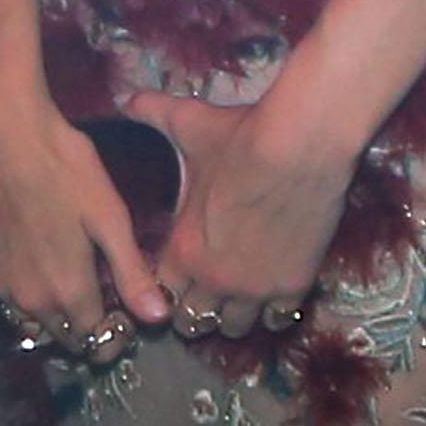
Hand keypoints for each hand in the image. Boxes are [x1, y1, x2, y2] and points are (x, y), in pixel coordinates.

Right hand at [0, 74, 169, 351]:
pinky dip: (27, 288)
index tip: (126, 312)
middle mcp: (27, 300)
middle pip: (63, 335)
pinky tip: (38, 255)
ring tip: (72, 276)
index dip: (116, 331)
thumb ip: (130, 272)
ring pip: (32, 318)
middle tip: (104, 293)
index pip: (95, 339)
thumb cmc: (62, 166)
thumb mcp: (108, 216)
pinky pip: (8, 294)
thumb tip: (156, 318)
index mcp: (65, 291)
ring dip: (54, 311)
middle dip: (86, 326)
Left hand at [127, 86, 349, 335]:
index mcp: (182, 250)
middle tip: (203, 291)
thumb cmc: (238, 135)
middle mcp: (213, 279)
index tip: (173, 278)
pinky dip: (272, 310)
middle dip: (194, 310)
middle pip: (192, 323)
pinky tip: (272, 292)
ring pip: (234, 328)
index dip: (164, 288)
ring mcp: (254, 288)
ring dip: (232, 315)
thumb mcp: (186, 122)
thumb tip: (124, 97)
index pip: (158, 295)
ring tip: (238, 295)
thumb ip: (150, 113)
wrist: (300, 142)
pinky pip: (276, 319)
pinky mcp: (292, 285)